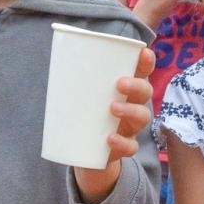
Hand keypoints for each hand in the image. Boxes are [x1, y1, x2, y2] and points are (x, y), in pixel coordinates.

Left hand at [73, 47, 156, 200]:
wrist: (81, 151)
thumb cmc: (83, 113)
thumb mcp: (78, 95)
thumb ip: (74, 79)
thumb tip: (57, 55)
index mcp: (124, 88)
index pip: (141, 71)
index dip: (146, 61)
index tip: (143, 53)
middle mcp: (132, 105)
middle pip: (145, 92)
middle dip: (136, 85)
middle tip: (120, 83)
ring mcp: (130, 127)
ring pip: (142, 117)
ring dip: (130, 110)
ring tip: (113, 108)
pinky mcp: (123, 147)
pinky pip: (130, 146)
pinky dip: (123, 143)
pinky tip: (110, 139)